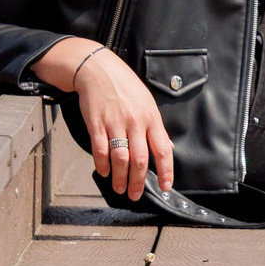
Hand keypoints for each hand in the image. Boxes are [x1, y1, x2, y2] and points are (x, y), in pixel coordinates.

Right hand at [36, 38, 173, 202]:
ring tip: (120, 189)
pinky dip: (102, 165)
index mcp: (152, 119)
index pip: (163, 150)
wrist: (99, 70)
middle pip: (140, 160)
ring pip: (120, 159)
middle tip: (136, 195)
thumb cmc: (125, 87)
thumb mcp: (148, 104)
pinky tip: (104, 172)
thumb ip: (157, 128)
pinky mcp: (96, 124)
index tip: (166, 187)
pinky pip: (100, 150)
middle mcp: (135, 123)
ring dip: (120, 178)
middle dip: (139, 182)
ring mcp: (115, 124)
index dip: (166, 171)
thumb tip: (168, 148)